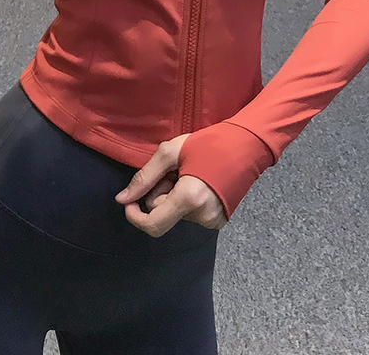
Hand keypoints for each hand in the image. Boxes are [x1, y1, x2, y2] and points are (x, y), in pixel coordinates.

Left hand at [114, 133, 228, 236]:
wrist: (247, 146)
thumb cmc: (209, 143)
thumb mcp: (171, 152)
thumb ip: (144, 177)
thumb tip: (121, 199)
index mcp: (189, 199)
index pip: (153, 225)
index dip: (135, 216)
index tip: (129, 201)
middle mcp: (201, 216)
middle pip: (163, 214)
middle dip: (160, 193)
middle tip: (173, 170)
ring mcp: (212, 221)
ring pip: (175, 213)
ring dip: (173, 195)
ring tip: (189, 173)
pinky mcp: (218, 221)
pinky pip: (189, 214)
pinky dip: (186, 200)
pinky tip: (198, 182)